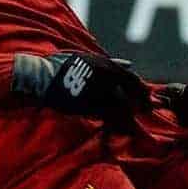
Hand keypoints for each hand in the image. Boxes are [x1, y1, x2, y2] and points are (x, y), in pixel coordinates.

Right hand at [12, 52, 150, 132]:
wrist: (40, 77)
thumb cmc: (61, 66)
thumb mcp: (86, 58)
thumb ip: (110, 62)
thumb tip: (130, 64)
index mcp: (104, 64)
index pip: (131, 78)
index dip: (141, 90)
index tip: (147, 99)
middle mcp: (103, 77)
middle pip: (129, 94)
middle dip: (141, 104)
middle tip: (147, 112)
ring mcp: (95, 91)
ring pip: (120, 107)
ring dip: (130, 116)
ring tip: (134, 126)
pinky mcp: (86, 105)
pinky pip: (107, 117)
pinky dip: (116, 124)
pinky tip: (121, 130)